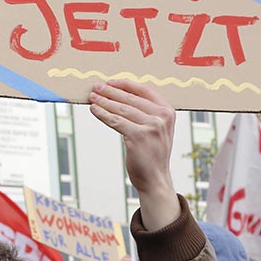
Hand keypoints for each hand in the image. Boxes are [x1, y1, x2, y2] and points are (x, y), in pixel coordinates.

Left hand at [89, 80, 178, 229]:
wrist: (155, 179)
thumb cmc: (152, 154)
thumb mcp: (157, 130)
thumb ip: (148, 113)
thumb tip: (121, 97)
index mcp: (168, 111)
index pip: (144, 90)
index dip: (125, 84)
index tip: (110, 82)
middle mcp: (162, 116)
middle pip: (130, 99)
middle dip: (110, 91)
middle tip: (96, 87)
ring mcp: (151, 126)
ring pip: (121, 109)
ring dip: (104, 101)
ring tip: (92, 97)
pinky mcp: (138, 136)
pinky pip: (116, 121)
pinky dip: (102, 114)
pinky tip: (93, 110)